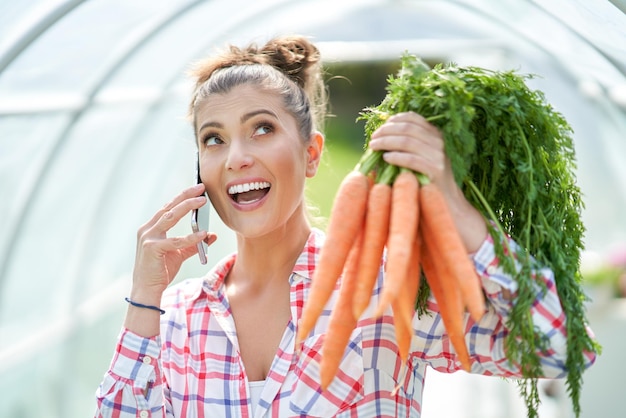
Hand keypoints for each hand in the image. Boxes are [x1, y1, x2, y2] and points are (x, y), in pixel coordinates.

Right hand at [130, 183, 216, 302]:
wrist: (146, 290)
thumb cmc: (160, 271)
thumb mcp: (178, 255)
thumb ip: (193, 244)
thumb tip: (211, 235)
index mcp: (151, 228)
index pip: (168, 207)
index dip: (182, 197)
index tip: (197, 188)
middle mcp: (147, 229)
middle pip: (169, 207)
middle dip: (186, 196)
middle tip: (202, 188)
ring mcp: (147, 238)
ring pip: (170, 217)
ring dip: (187, 207)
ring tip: (203, 201)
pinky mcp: (152, 248)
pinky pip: (175, 241)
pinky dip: (190, 237)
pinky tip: (203, 233)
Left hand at [368, 112, 456, 197]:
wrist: (445, 200)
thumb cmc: (425, 178)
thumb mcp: (418, 156)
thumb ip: (404, 144)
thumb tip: (378, 136)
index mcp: (434, 134)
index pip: (413, 118)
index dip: (394, 120)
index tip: (380, 128)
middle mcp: (438, 141)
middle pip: (407, 128)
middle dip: (386, 131)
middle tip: (373, 139)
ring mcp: (438, 155)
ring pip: (407, 141)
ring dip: (386, 142)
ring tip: (374, 147)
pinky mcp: (436, 170)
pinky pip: (411, 159)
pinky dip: (396, 156)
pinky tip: (385, 158)